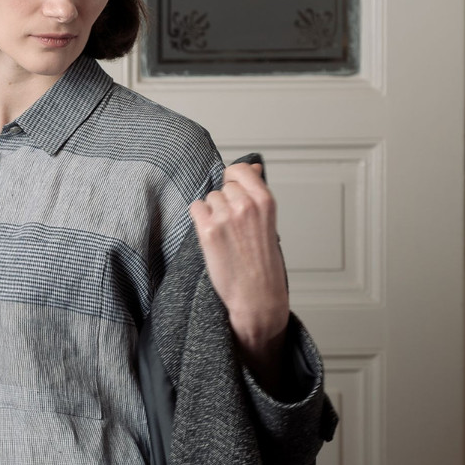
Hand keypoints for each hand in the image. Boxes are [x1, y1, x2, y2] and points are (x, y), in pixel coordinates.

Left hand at [188, 163, 289, 389]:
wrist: (257, 298)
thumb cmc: (264, 265)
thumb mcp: (269, 223)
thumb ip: (257, 193)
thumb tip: (252, 166)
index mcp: (265, 201)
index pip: (240, 169)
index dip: (233, 178)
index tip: (233, 188)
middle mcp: (245, 206)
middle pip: (222, 186)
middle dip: (224, 201)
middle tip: (232, 226)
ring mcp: (225, 217)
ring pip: (209, 198)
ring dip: (211, 212)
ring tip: (224, 235)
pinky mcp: (207, 231)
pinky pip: (195, 209)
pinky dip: (199, 220)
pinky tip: (211, 236)